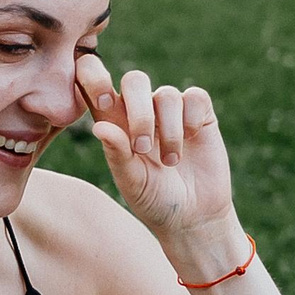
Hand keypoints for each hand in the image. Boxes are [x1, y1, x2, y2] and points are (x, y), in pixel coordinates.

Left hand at [75, 54, 241, 249]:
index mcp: (115, 122)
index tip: (101, 101)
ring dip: (168, 130)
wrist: (194, 217)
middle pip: (135, 81)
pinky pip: (194, 97)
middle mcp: (142, 111)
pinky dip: (191, 119)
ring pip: (166, 95)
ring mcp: (171, 111)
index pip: (97, 84)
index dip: (94, 77)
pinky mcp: (200, 114)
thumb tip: (99, 126)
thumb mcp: (132, 182)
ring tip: (170, 162)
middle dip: (138, 111)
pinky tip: (191, 141)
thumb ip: (117, 154)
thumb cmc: (154, 201)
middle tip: (142, 148)